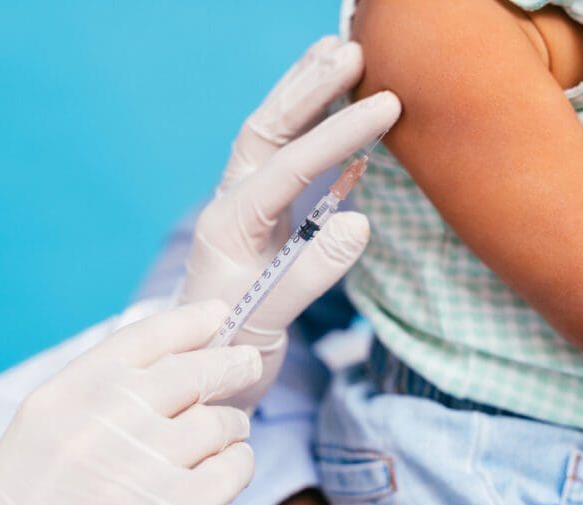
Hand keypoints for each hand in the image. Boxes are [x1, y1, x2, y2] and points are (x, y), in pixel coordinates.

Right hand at [0, 301, 261, 504]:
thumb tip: (170, 366)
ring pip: (220, 421)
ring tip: (230, 431)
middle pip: (195, 372)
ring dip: (232, 424)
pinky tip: (230, 465)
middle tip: (247, 362)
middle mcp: (108, 416)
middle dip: (231, 364)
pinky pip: (233, 468)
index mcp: (70, 391)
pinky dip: (239, 462)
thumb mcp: (41, 429)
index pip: (146, 337)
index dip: (190, 321)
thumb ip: (97, 393)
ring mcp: (144, 461)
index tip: (218, 314)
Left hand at [181, 36, 400, 407]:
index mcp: (228, 228)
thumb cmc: (226, 357)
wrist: (196, 378)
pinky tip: (340, 121)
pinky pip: (285, 164)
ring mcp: (243, 210)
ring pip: (270, 138)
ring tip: (339, 54)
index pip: (286, 167)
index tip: (386, 106)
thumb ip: (307, 276)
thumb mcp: (265, 325)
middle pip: (266, 132)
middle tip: (353, 48)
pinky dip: (311, 133)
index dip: (337, 135)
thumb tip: (360, 221)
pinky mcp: (260, 222)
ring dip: (303, 95)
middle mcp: (231, 207)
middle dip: (308, 88)